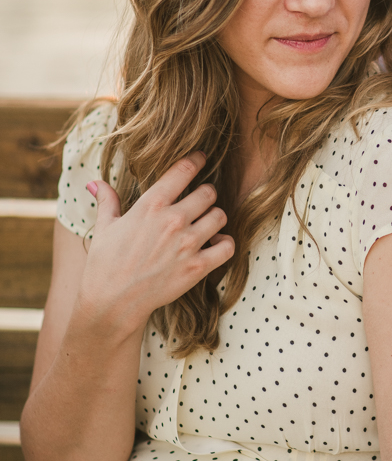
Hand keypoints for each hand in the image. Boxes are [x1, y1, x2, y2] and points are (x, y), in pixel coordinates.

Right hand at [78, 151, 234, 336]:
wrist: (111, 303)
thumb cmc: (104, 264)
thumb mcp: (104, 228)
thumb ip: (107, 201)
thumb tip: (95, 183)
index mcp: (150, 205)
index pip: (183, 170)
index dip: (196, 160)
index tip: (201, 157)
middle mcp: (173, 220)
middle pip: (209, 192)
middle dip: (206, 194)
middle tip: (201, 201)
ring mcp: (187, 244)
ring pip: (220, 216)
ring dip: (216, 218)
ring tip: (206, 224)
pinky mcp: (198, 267)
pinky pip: (227, 246)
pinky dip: (225, 243)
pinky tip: (214, 244)